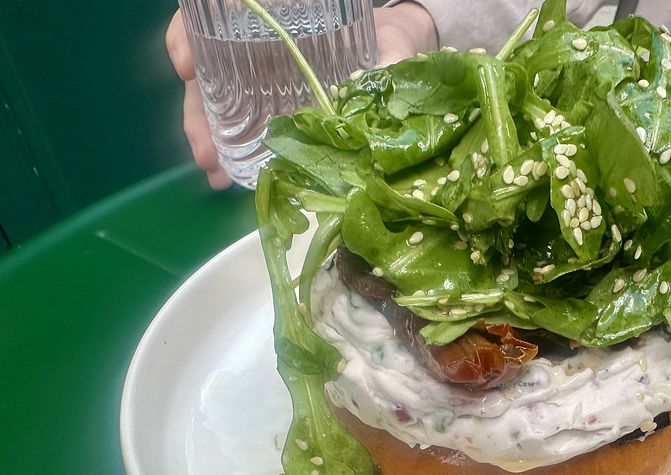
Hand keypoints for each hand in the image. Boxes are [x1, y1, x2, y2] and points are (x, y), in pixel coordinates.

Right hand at [164, 4, 437, 189]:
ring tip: (214, 171)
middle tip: (204, 149)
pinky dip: (233, 151)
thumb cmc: (387, 37)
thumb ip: (389, 59)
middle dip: (198, 111)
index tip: (186, 65)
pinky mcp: (281, 111)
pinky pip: (247, 129)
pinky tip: (229, 175)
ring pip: (219, 105)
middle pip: (210, 74)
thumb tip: (389, 75)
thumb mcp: (388, 43)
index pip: (216, 22)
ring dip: (210, 139)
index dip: (189, 38)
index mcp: (279, 24)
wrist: (404, 50)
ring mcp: (266, 82)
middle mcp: (262, 50)